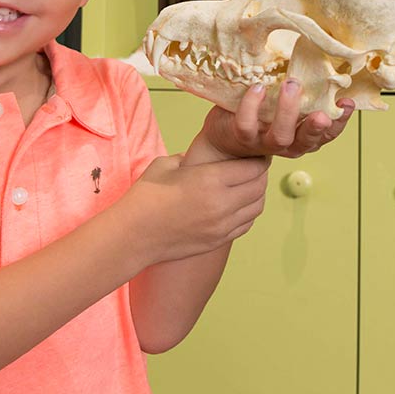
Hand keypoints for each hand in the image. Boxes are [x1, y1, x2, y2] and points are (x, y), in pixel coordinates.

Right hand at [121, 152, 269, 264]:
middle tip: (255, 166)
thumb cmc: (146, 196)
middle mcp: (222, 204)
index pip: (252, 167)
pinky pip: (246, 224)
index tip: (255, 153)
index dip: (257, 158)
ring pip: (257, 207)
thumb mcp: (167, 164)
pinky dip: (248, 212)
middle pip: (259, 186)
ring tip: (248, 185)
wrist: (134, 235)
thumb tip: (202, 157)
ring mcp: (222, 226)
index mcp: (210, 179)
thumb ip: (190, 158)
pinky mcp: (219, 240)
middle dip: (260, 174)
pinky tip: (239, 204)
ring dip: (257, 194)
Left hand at [196, 80, 354, 161]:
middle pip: (308, 141)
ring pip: (280, 136)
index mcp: (302, 136)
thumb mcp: (284, 104)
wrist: (224, 138)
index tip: (348, 103)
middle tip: (322, 112)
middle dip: (316, 126)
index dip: (340, 122)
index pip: (327, 134)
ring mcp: (264, 142)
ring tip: (291, 85)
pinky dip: (253, 105)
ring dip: (287, 112)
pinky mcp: (242, 137)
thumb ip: (299, 90)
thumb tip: (314, 53)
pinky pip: (247, 124)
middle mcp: (288, 144)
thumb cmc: (261, 113)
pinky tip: (258, 87)